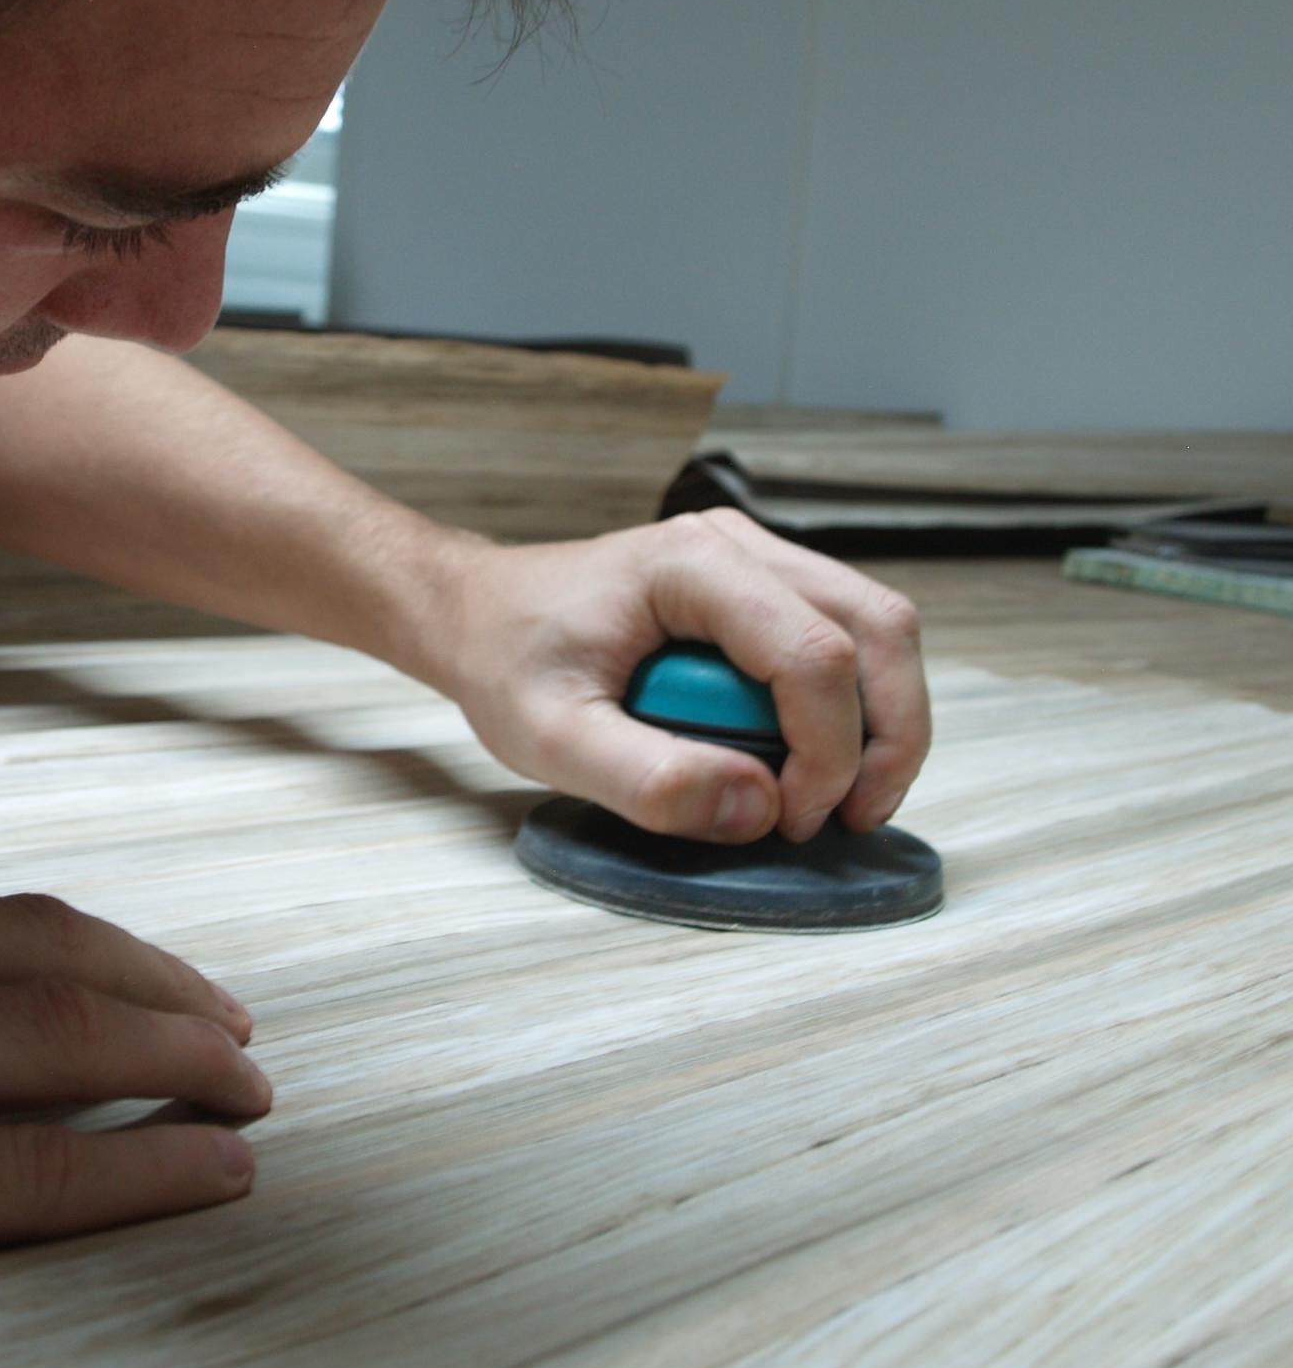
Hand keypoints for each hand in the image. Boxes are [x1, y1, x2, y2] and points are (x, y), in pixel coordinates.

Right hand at [0, 852, 266, 1361]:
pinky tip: (218, 1176)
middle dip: (152, 982)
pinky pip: (29, 1170)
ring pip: (61, 1035)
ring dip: (178, 1055)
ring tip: (249, 1085)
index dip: (56, 947)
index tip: (113, 969)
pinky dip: (146, 1167)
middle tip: (225, 1023)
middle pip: (36, 953)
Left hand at [430, 510, 929, 844]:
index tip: (791, 821)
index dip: (829, 751)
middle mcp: (738, 545)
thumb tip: (760, 810)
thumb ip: (649, 781)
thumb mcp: (550, 739)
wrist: (478, 612)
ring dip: (884, 721)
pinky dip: (855, 707)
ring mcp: (757, 559)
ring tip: (840, 799)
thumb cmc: (507, 659)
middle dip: (889, 736)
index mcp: (690, 565)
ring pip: (879, 629)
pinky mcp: (763, 588)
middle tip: (854, 817)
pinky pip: (846, 637)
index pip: (814, 653)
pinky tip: (814, 765)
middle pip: (879, 627)